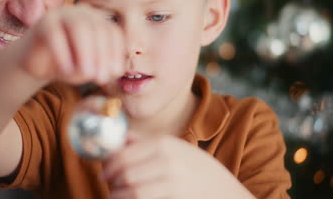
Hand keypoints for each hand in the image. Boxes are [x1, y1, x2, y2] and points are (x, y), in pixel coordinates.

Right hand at [18, 3, 124, 84]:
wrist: (38, 64)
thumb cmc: (69, 65)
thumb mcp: (88, 70)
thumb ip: (101, 68)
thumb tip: (113, 70)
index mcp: (98, 22)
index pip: (112, 33)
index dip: (116, 52)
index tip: (115, 73)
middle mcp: (83, 13)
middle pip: (98, 29)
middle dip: (102, 55)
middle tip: (100, 78)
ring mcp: (63, 14)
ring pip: (78, 27)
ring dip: (85, 52)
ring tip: (86, 74)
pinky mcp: (44, 22)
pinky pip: (55, 34)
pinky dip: (62, 53)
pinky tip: (66, 70)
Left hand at [102, 133, 254, 198]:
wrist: (228, 193)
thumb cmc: (201, 173)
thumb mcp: (178, 150)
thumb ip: (148, 144)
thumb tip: (119, 140)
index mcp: (165, 143)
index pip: (123, 152)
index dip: (108, 164)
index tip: (104, 172)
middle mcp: (168, 159)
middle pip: (124, 171)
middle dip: (111, 181)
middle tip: (109, 186)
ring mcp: (173, 181)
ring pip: (130, 190)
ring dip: (118, 195)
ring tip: (118, 196)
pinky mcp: (175, 198)